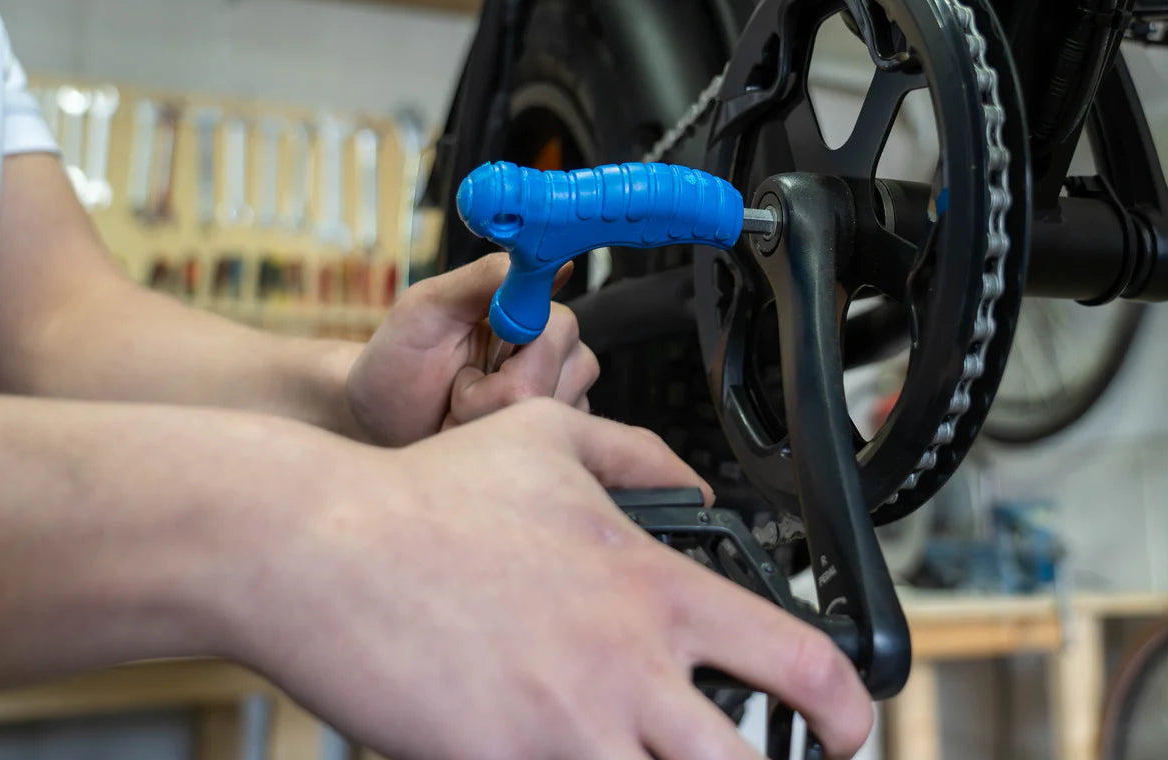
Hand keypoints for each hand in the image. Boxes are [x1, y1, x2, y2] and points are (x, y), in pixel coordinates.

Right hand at [231, 399, 872, 759]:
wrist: (320, 547)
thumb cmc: (427, 496)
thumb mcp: (547, 440)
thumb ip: (637, 457)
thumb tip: (692, 486)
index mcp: (654, 589)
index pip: (801, 661)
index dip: (847, 708)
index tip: (845, 726)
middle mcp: (629, 667)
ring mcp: (569, 727)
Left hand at [346, 254, 599, 443]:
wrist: (381, 418)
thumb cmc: (399, 359)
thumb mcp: (427, 308)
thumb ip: (483, 279)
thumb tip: (551, 262)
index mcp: (530, 309)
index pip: (559, 326)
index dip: (514, 357)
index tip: (467, 372)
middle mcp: (557, 346)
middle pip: (563, 375)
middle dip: (498, 394)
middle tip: (457, 390)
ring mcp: (563, 390)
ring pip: (555, 410)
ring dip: (495, 418)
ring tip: (462, 410)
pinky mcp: (556, 429)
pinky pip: (550, 440)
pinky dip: (503, 443)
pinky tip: (477, 432)